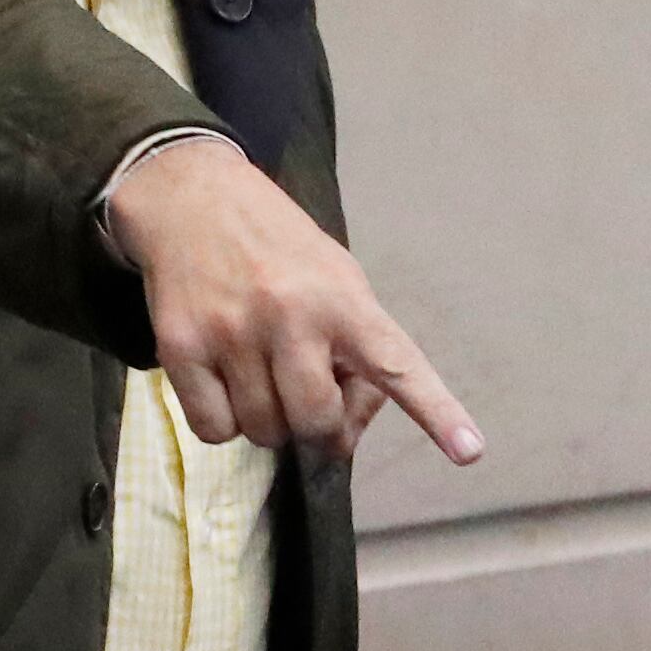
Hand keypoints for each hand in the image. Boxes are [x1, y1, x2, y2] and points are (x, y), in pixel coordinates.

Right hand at [103, 139, 486, 464]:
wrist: (191, 197)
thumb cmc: (278, 248)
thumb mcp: (335, 277)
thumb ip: (355, 350)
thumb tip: (345, 429)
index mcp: (342, 298)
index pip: (396, 363)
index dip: (437, 412)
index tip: (470, 452)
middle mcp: (290, 315)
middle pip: (316, 422)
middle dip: (314, 424)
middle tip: (303, 390)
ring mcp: (232, 333)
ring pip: (263, 432)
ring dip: (267, 420)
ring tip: (260, 371)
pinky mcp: (180, 348)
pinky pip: (214, 430)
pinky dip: (222, 421)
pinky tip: (223, 379)